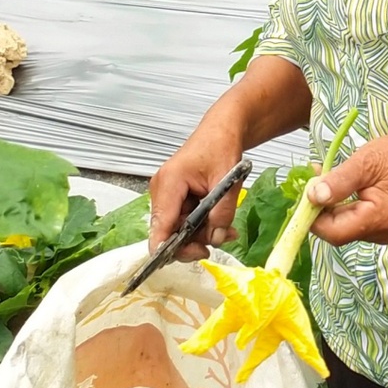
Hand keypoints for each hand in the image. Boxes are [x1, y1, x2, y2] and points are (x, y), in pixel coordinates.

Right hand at [148, 129, 242, 260]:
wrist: (222, 130)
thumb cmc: (221, 146)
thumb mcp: (228, 180)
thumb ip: (223, 212)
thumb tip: (217, 239)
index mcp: (169, 182)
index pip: (160, 227)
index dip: (168, 249)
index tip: (191, 256)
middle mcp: (162, 190)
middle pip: (168, 233)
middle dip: (194, 242)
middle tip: (219, 239)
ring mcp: (167, 195)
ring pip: (178, 230)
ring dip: (202, 235)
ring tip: (227, 229)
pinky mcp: (174, 198)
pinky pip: (184, 221)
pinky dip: (201, 226)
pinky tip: (220, 222)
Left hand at [306, 132, 387, 246]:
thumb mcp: (364, 162)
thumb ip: (338, 182)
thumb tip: (313, 198)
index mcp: (379, 218)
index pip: (335, 233)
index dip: (314, 217)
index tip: (304, 193)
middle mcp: (381, 232)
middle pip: (336, 231)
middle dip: (319, 207)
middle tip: (312, 178)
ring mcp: (380, 231)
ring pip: (341, 226)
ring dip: (327, 204)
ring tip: (323, 176)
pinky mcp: (377, 226)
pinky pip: (350, 220)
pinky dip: (338, 205)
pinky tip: (335, 185)